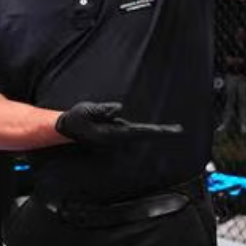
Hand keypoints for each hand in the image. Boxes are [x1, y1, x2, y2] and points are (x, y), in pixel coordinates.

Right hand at [55, 102, 182, 146]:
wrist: (66, 128)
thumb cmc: (76, 119)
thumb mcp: (86, 110)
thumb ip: (103, 109)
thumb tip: (119, 108)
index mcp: (112, 133)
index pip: (138, 131)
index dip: (154, 131)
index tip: (167, 131)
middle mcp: (117, 137)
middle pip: (143, 135)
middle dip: (160, 132)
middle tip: (178, 130)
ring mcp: (117, 136)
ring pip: (140, 134)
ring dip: (155, 132)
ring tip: (172, 130)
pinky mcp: (116, 133)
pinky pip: (135, 132)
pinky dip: (147, 131)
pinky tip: (156, 131)